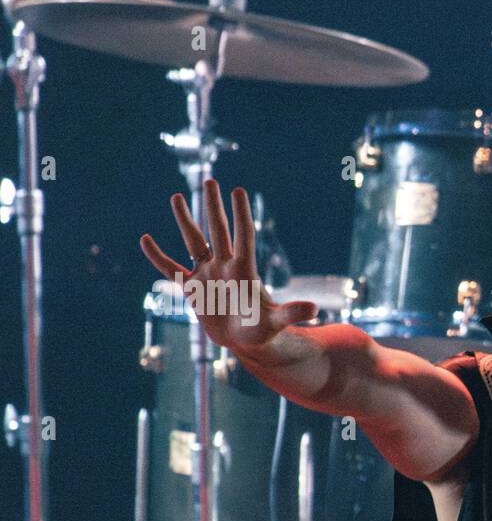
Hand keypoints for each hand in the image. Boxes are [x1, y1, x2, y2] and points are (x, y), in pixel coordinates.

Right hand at [140, 178, 317, 351]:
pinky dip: (158, 257)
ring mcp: (207, 274)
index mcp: (244, 271)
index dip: (241, 215)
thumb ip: (292, 314)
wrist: (244, 340)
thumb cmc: (263, 330)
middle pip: (218, 231)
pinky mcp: (192, 288)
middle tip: (209, 180)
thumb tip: (316, 308)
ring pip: (193, 242)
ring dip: (185, 220)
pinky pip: (171, 269)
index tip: (238, 190)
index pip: (243, 236)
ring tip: (176, 196)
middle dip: (213, 207)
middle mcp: (224, 266)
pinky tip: (145, 239)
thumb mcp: (276, 322)